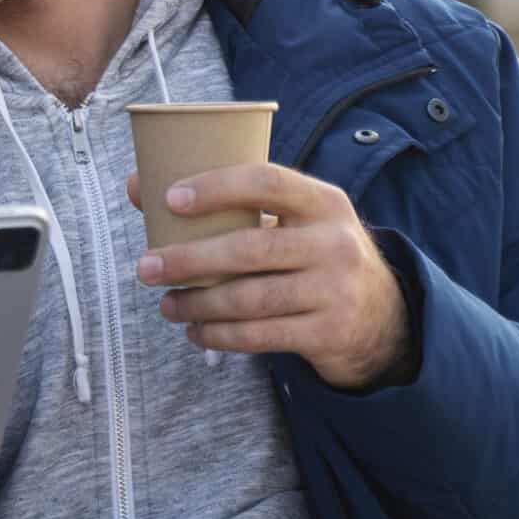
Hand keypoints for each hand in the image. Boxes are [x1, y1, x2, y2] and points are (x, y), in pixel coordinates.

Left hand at [128, 165, 409, 390]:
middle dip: (189, 260)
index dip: (217, 188)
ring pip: (251, 298)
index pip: (268, 182)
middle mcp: (335, 242)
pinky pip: (261, 336)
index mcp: (323, 202)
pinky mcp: (330, 332)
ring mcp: (336, 290)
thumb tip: (137, 184)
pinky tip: (196, 332)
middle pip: (250, 249)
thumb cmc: (311, 255)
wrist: (381, 316)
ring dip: (198, 304)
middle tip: (146, 267)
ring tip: (167, 305)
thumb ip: (226, 204)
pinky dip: (220, 336)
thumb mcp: (291, 221)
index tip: (169, 199)